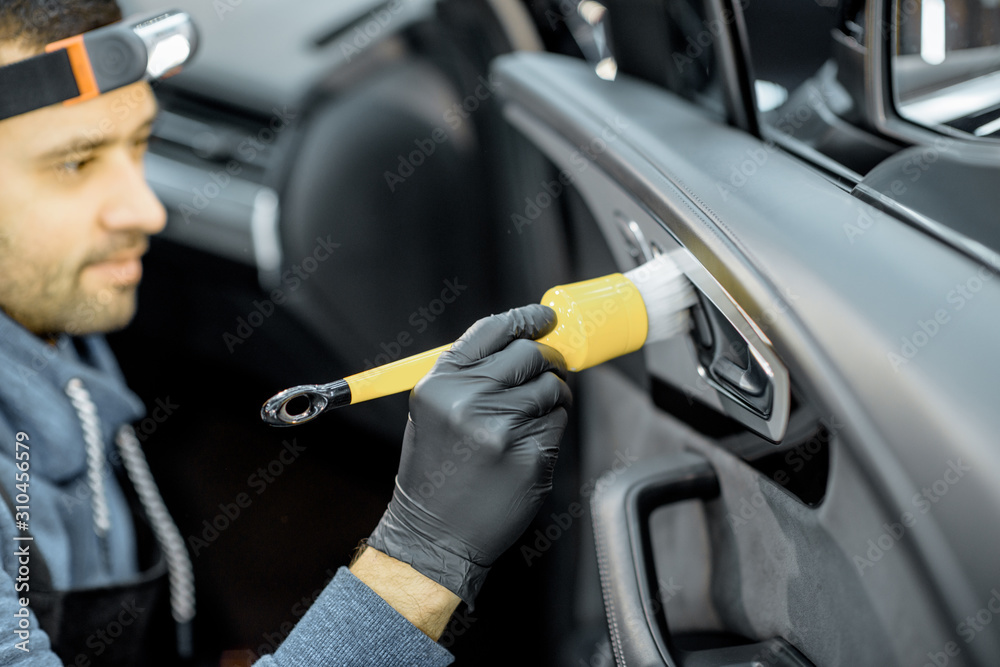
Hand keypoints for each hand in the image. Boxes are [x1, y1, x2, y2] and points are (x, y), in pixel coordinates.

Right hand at [367, 304, 571, 606]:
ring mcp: (502, 428)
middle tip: (549, 370)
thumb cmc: (436, 471)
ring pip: (552, 388)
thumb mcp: (434, 411)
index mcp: (441, 383)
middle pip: (531, 354)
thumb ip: (470, 374)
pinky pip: (558, 423)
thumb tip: (524, 340)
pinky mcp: (530, 455)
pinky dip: (552, 427)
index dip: (526, 319)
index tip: (546, 318)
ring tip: (532, 416)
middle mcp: (469, 399)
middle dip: (547, 360)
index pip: (493, 330)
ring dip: (553, 396)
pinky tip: (529, 444)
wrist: (434, 534)